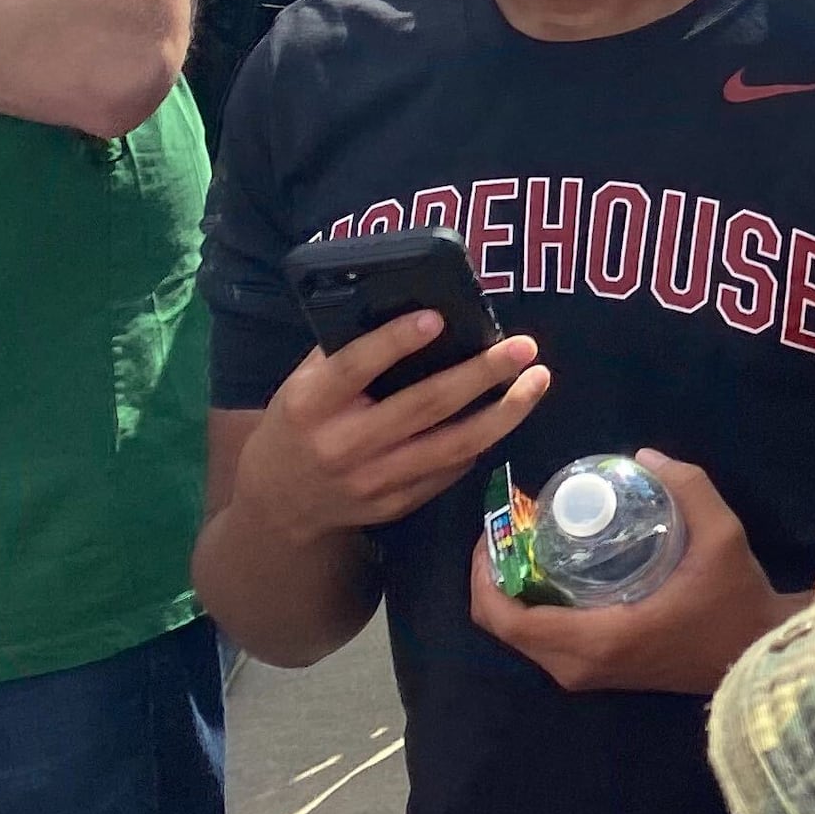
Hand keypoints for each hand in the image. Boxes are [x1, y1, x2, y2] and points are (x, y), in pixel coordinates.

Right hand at [229, 310, 549, 542]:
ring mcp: (372, 481)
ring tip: (537, 381)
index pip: (355, 367)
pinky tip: (505, 416)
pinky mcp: (395, 506)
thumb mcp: (301, 385)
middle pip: (424, 406)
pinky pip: (449, 471)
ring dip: (504, 412)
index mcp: (311, 405)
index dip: (395, 342)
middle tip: (523, 347)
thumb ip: (343, 353)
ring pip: (452, 445)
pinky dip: (481, 442)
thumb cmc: (296, 426)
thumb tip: (407, 308)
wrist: (277, 505)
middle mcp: (343, 445)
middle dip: (480, 374)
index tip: (438, 317)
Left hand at [468, 453, 788, 695]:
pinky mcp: (596, 673)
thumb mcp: (722, 535)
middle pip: (504, 629)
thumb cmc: (736, 600)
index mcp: (597, 639)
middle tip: (510, 529)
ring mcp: (586, 675)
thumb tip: (643, 457)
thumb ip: (687, 487)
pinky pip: (542, 643)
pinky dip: (532, 608)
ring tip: (529, 542)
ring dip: (511, 593)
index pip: (509, 620)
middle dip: (493, 578)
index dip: (485, 575)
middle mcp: (579, 666)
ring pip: (521, 639)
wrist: (758, 652)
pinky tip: (553, 569)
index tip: (493, 530)